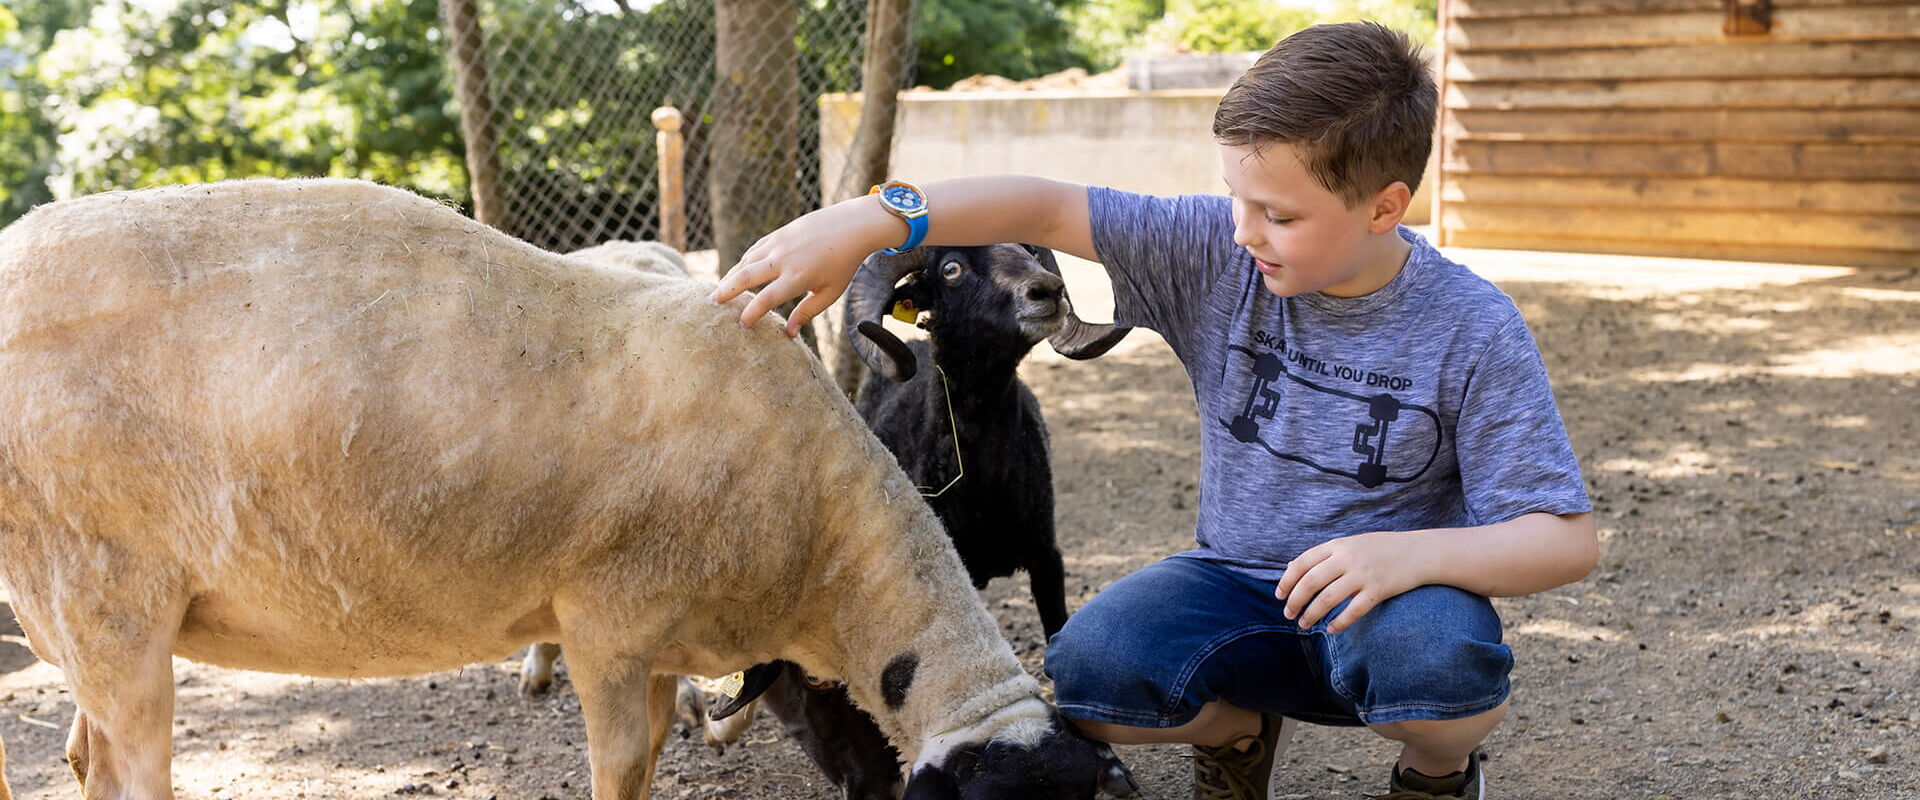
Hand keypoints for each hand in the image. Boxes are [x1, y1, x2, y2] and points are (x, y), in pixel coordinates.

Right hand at [708, 197, 896, 337]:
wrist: (852, 225)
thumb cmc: (844, 263)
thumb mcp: (830, 292)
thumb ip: (807, 312)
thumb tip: (788, 333)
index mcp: (798, 277)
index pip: (766, 299)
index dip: (751, 313)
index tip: (741, 325)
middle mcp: (784, 259)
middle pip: (746, 276)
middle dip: (726, 291)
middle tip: (711, 303)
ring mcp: (779, 244)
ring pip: (746, 261)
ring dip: (730, 276)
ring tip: (718, 291)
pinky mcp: (778, 234)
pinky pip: (754, 250)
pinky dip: (743, 262)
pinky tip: (736, 272)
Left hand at [1274, 531, 1429, 633]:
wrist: (1418, 551)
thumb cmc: (1381, 549)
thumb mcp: (1350, 544)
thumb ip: (1323, 555)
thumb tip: (1291, 568)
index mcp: (1337, 546)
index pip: (1302, 563)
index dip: (1287, 581)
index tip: (1279, 596)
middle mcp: (1347, 558)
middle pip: (1310, 582)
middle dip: (1295, 601)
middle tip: (1288, 614)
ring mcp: (1363, 574)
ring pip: (1328, 599)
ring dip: (1312, 614)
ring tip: (1304, 624)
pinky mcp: (1379, 590)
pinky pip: (1353, 611)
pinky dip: (1339, 623)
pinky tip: (1331, 630)